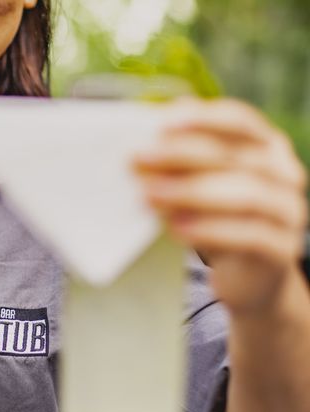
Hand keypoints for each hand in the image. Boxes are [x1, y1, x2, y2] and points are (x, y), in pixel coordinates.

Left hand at [134, 98, 308, 318]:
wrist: (249, 279)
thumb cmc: (217, 222)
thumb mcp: (197, 190)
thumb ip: (177, 169)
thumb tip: (138, 153)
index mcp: (265, 147)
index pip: (240, 121)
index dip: (203, 118)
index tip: (162, 122)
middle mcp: (284, 174)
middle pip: (235, 156)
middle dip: (182, 154)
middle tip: (139, 159)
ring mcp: (288, 212)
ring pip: (246, 194)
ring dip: (191, 192)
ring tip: (150, 195)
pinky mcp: (281, 250)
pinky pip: (249, 235)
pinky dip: (210, 229)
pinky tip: (177, 228)